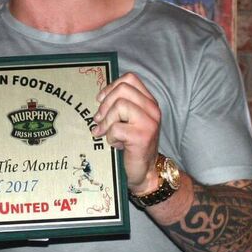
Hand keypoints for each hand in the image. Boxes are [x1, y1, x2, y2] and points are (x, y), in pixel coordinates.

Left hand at [92, 72, 160, 192]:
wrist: (145, 172)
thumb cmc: (133, 146)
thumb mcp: (130, 121)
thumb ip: (121, 106)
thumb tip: (99, 98)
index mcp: (149, 102)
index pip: (130, 79)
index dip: (111, 87)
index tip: (100, 100)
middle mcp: (153, 110)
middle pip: (123, 90)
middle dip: (105, 105)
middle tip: (99, 120)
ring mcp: (149, 123)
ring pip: (120, 106)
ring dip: (107, 121)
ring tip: (107, 133)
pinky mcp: (142, 136)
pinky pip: (116, 128)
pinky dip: (110, 137)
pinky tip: (116, 144)